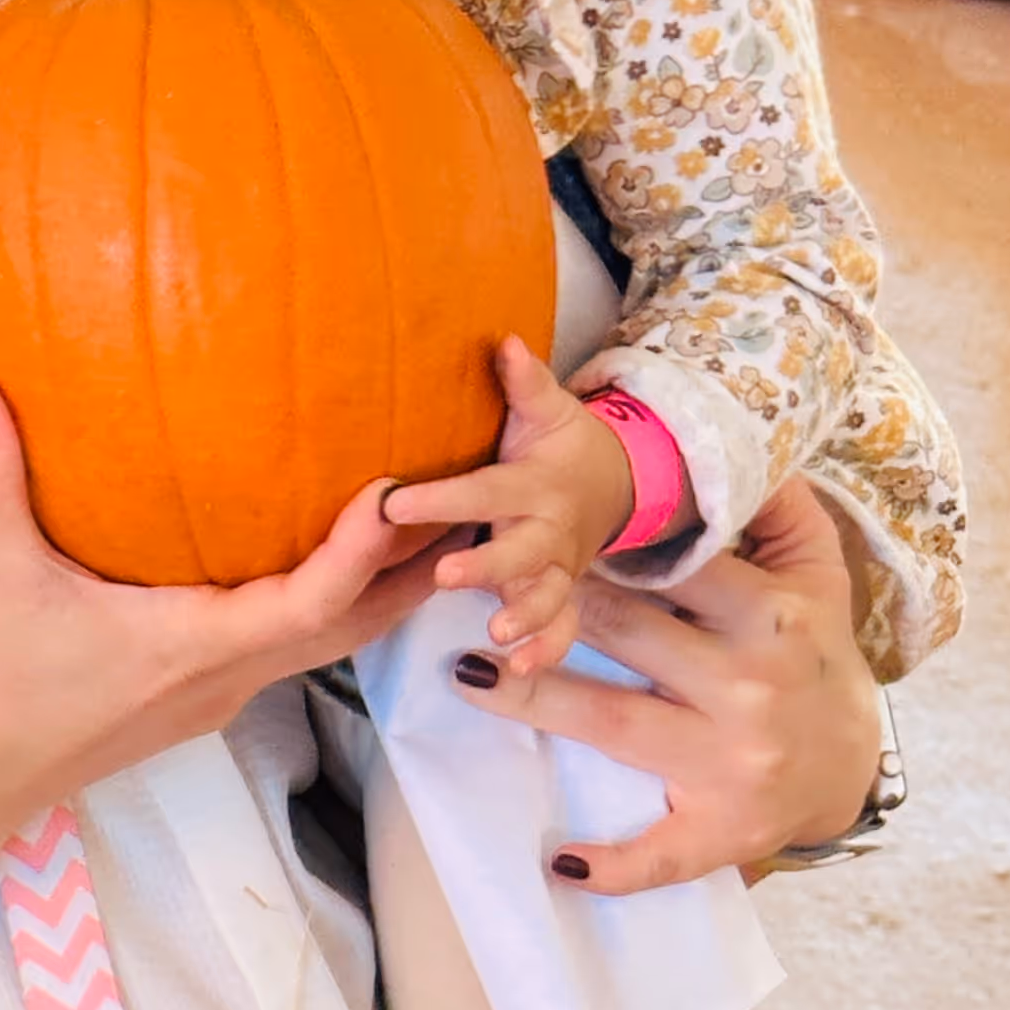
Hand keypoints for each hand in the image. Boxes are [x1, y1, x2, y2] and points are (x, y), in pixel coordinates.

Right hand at [0, 376, 445, 812]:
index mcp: (194, 649)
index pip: (310, 603)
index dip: (361, 549)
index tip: (399, 489)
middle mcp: (226, 677)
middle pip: (351, 627)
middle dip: (409, 568)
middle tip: (462, 499)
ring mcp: (218, 693)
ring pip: (329, 640)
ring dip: (378, 587)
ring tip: (421, 523)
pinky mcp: (198, 696)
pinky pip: (289, 643)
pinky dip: (327, 599)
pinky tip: (315, 555)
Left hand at [381, 338, 636, 676]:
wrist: (618, 482)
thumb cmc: (560, 444)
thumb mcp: (547, 410)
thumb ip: (523, 382)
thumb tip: (503, 338)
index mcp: (533, 484)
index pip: (483, 490)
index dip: (440, 497)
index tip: (392, 502)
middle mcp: (548, 530)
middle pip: (519, 551)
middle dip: (486, 565)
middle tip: (445, 575)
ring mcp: (559, 568)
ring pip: (545, 595)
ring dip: (525, 615)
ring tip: (498, 631)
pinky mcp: (563, 593)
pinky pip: (563, 626)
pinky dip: (548, 649)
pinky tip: (521, 671)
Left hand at [451, 474, 882, 895]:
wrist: (854, 770)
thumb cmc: (816, 658)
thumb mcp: (818, 576)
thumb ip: (780, 509)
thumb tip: (741, 442)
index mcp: (773, 619)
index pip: (677, 566)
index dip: (603, 540)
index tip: (535, 517)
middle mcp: (749, 688)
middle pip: (626, 634)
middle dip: (548, 605)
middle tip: (466, 578)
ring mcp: (731, 764)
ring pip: (612, 723)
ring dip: (532, 699)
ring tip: (463, 672)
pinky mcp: (720, 831)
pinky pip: (659, 853)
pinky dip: (612, 864)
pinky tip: (556, 859)